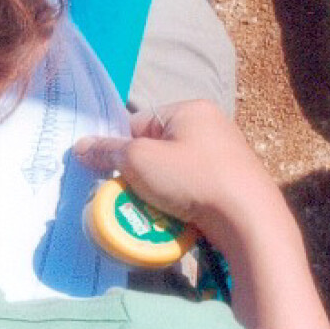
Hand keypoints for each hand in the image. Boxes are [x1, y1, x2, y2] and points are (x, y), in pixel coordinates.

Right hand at [73, 100, 292, 248]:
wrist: (248, 218)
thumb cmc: (193, 178)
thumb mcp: (141, 161)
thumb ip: (109, 152)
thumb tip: (81, 146)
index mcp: (191, 110)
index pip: (139, 122)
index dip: (118, 147)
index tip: (105, 173)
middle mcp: (211, 126)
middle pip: (156, 149)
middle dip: (137, 173)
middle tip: (123, 196)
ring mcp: (224, 156)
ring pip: (172, 172)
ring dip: (155, 191)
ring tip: (145, 210)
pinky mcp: (231, 184)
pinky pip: (191, 189)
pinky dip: (178, 202)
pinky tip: (170, 218)